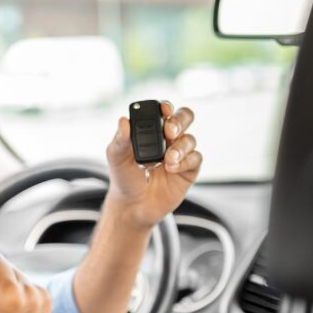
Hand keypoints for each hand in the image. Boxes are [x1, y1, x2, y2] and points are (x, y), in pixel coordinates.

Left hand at [105, 100, 201, 228]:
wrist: (132, 206)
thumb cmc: (124, 178)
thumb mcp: (116, 158)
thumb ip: (120, 140)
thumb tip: (123, 120)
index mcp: (152, 129)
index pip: (164, 110)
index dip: (166, 106)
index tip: (163, 109)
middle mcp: (169, 138)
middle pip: (185, 118)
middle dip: (180, 120)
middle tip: (169, 131)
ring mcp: (180, 154)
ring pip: (190, 139)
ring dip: (180, 146)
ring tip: (168, 159)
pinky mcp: (189, 170)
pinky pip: (196, 158)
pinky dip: (185, 161)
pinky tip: (172, 168)